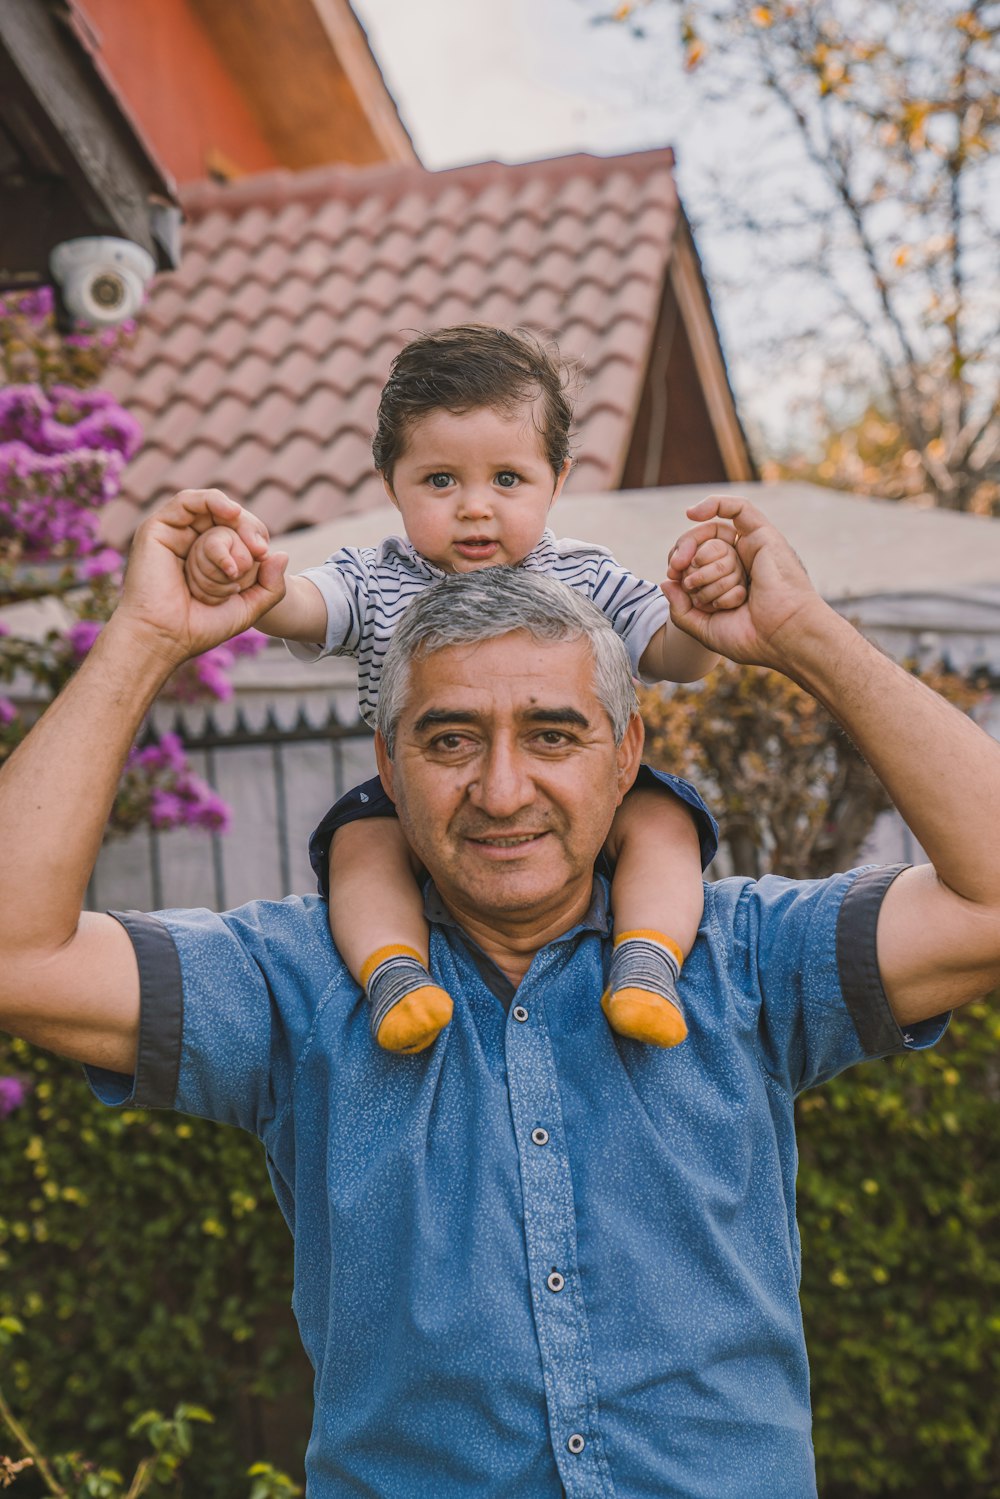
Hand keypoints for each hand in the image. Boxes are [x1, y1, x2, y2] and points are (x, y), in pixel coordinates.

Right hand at [112, 489, 287, 666]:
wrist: (166, 637)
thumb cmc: (202, 627)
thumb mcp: (248, 608)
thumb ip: (272, 586)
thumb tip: (282, 555)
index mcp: (208, 560)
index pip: (238, 534)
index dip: (255, 537)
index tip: (264, 554)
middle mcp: (189, 543)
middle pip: (226, 519)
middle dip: (247, 528)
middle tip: (259, 549)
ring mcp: (173, 534)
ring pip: (209, 509)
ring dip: (233, 519)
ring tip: (248, 537)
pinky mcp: (157, 528)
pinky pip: (187, 501)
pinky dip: (212, 501)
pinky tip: (231, 513)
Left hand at [661, 494, 826, 668]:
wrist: (783, 636)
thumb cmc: (751, 638)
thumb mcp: (705, 629)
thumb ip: (681, 610)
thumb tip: (666, 582)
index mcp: (731, 586)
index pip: (697, 565)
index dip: (679, 566)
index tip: (671, 576)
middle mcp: (743, 565)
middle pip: (702, 549)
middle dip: (684, 558)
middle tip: (676, 568)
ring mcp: (753, 550)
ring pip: (715, 535)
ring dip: (699, 553)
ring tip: (693, 570)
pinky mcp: (763, 536)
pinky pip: (739, 508)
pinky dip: (716, 504)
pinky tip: (693, 514)